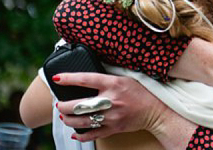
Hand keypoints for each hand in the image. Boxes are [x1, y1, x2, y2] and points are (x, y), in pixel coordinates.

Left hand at [55, 72, 196, 146]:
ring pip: (82, 121)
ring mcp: (111, 116)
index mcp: (114, 84)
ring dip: (68, 119)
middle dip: (64, 105)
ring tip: (64, 115)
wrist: (155, 111)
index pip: (86, 79)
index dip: (69, 78)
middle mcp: (111, 100)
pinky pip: (92, 134)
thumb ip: (107, 78)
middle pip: (79, 104)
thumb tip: (86, 77)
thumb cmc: (140, 92)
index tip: (57, 78)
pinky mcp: (113, 128)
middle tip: (59, 104)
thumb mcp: (125, 79)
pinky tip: (75, 132)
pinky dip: (80, 135)